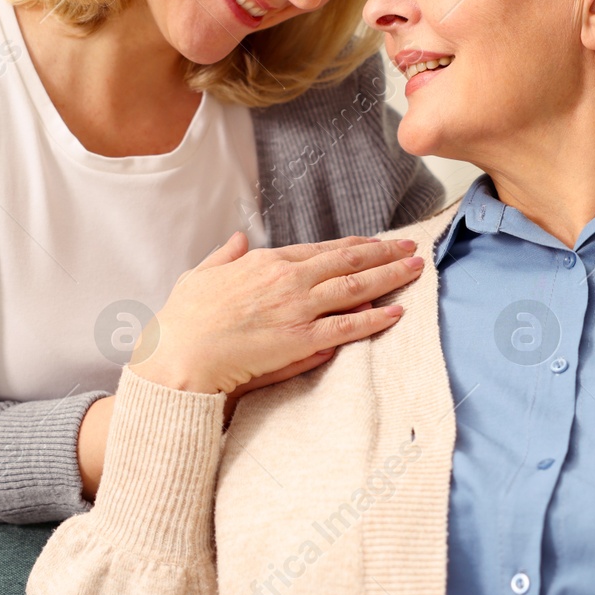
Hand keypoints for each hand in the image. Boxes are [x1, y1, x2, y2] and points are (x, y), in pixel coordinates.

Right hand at [132, 233, 421, 394]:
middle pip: (347, 261)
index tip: (376, 243)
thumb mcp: (199, 274)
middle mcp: (287, 278)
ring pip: (356, 287)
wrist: (178, 356)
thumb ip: (224, 255)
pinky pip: (348, 326)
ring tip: (416, 269)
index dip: (353, 246)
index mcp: (265, 262)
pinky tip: (397, 312)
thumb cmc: (183, 320)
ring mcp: (297, 308)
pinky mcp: (301, 339)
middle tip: (412, 247)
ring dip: (390, 276)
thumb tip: (239, 239)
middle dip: (384, 253)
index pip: (321, 249)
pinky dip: (375, 318)